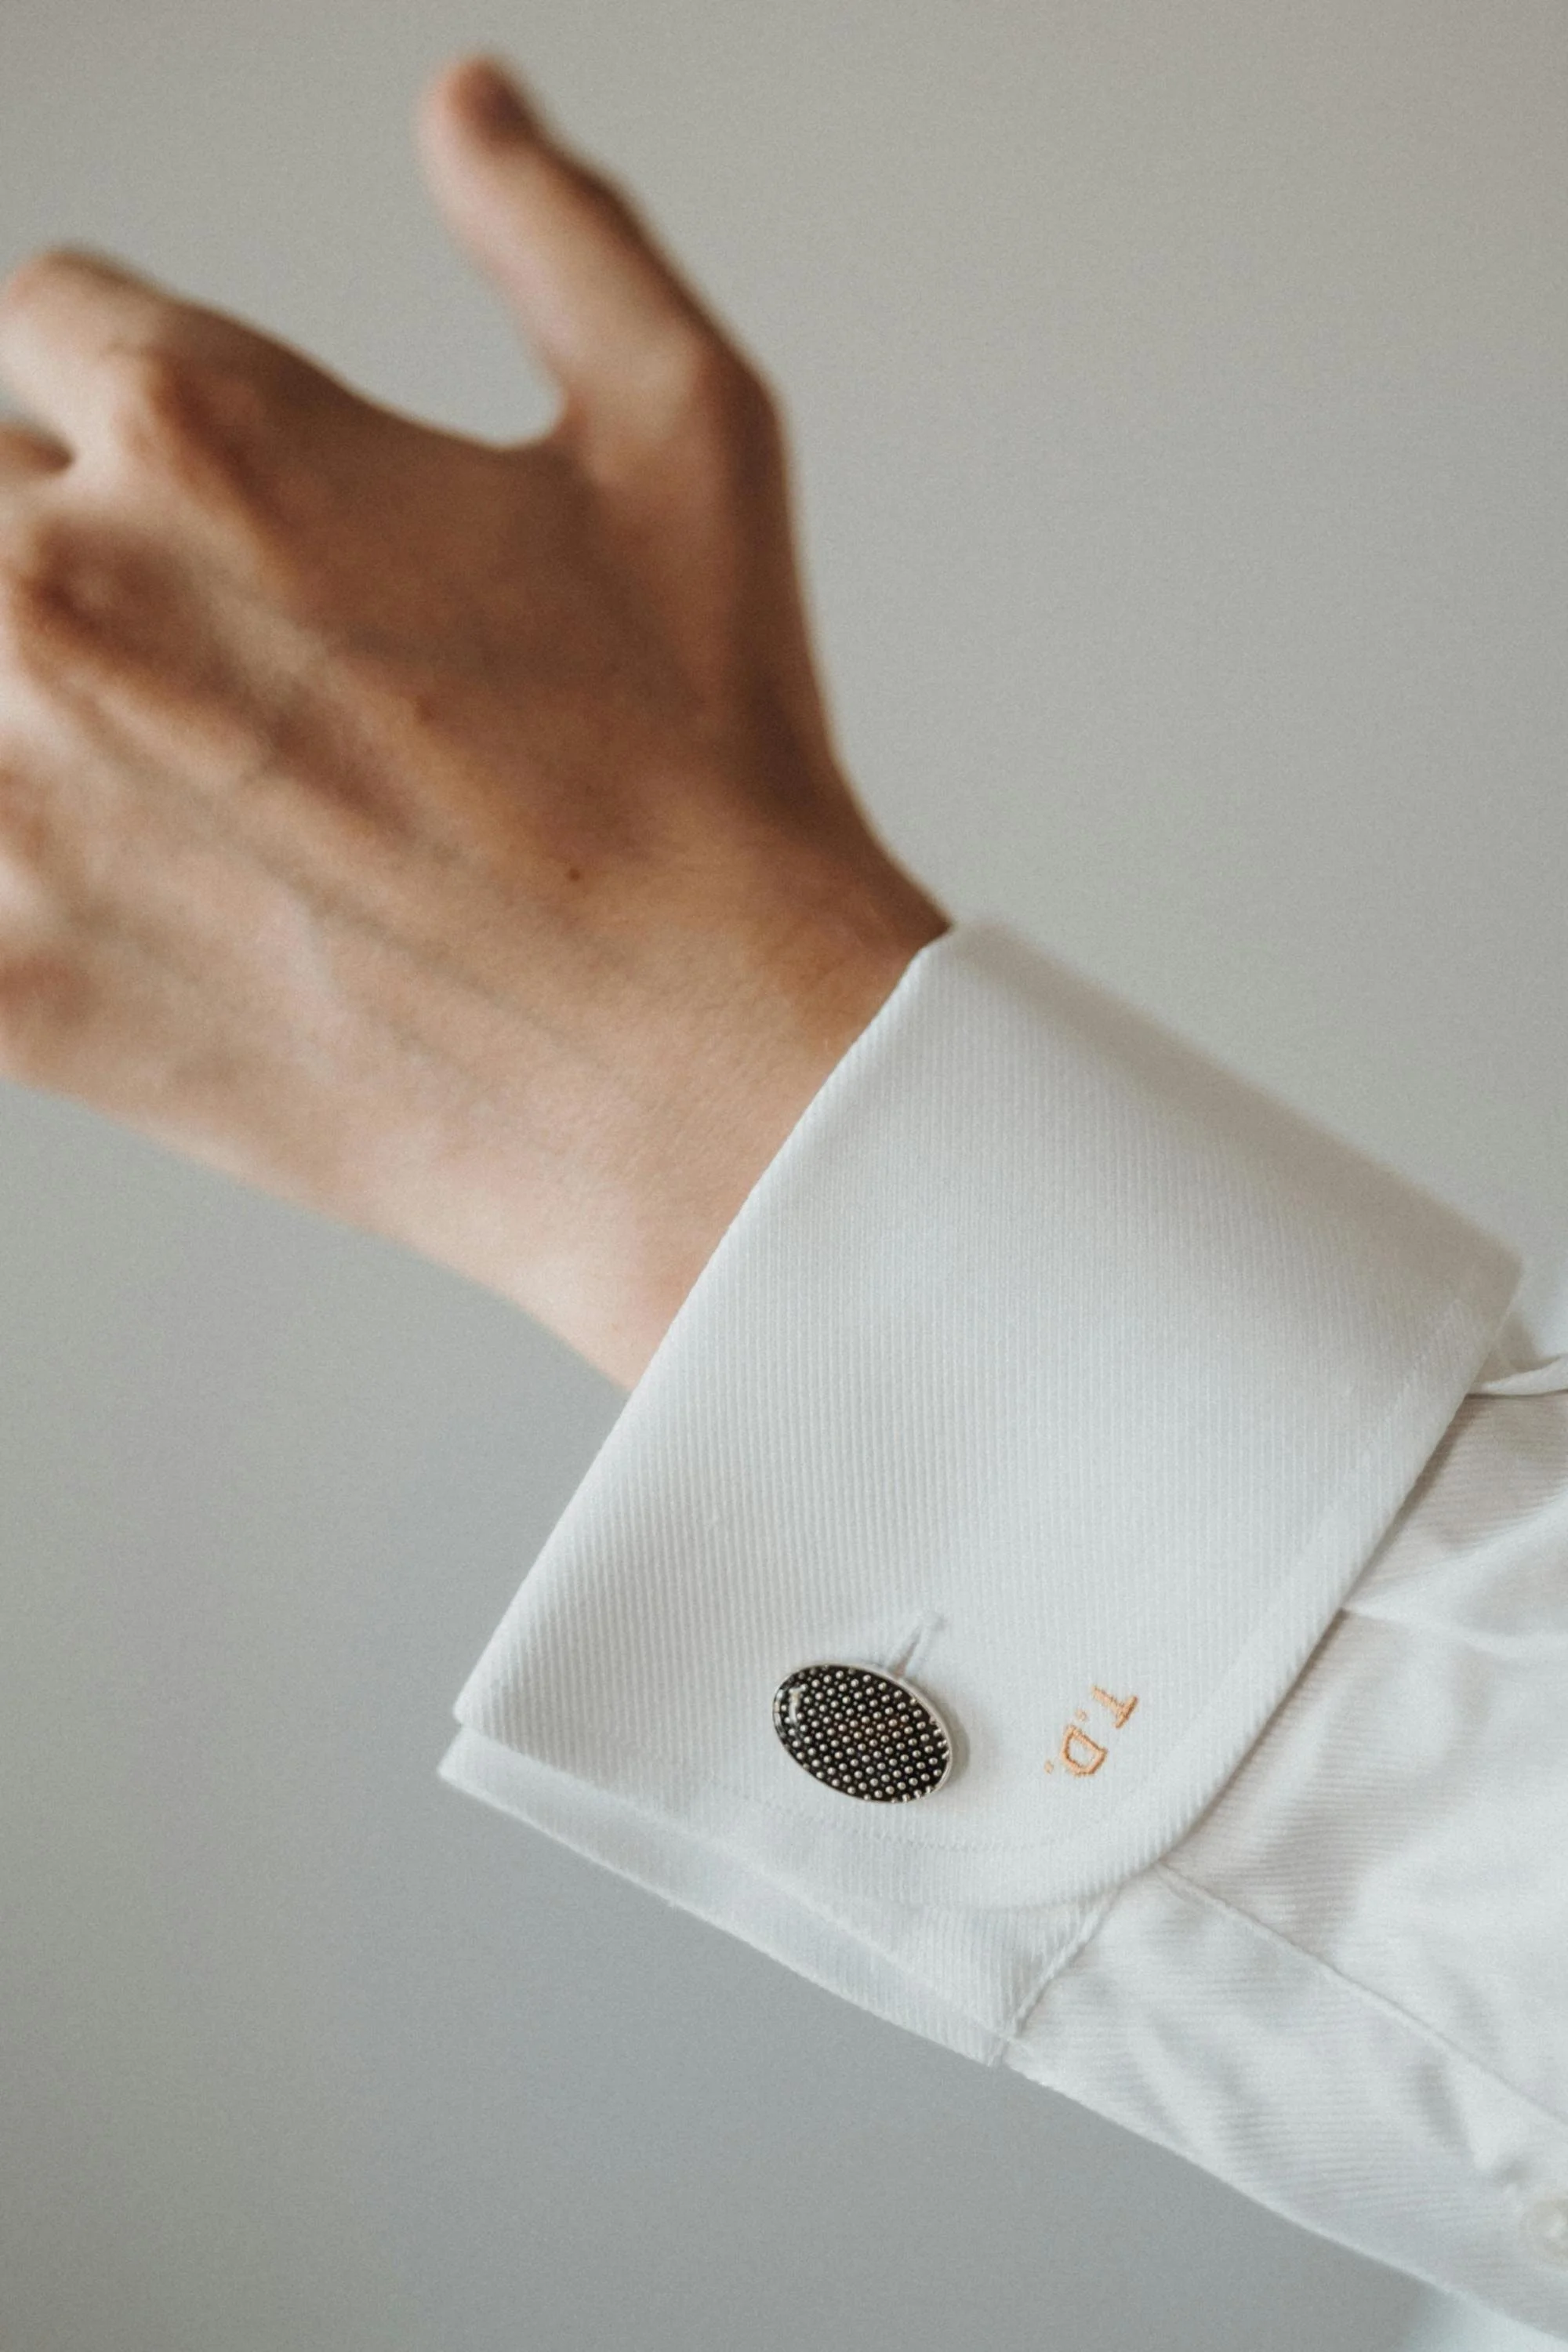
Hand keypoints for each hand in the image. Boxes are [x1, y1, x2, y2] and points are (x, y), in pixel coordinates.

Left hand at [0, 55, 947, 1385]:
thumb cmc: (710, 775)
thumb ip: (554, 234)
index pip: (48, 322)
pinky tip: (115, 889)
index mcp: (205, 424)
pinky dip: (12, 876)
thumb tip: (465, 108)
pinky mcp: (13, 979)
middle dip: (83, 545)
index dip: (149, 400)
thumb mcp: (687, 437)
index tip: (226, 502)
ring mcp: (17, 798)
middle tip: (238, 669)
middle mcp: (66, 589)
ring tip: (203, 790)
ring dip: (46, 710)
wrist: (708, 1073)